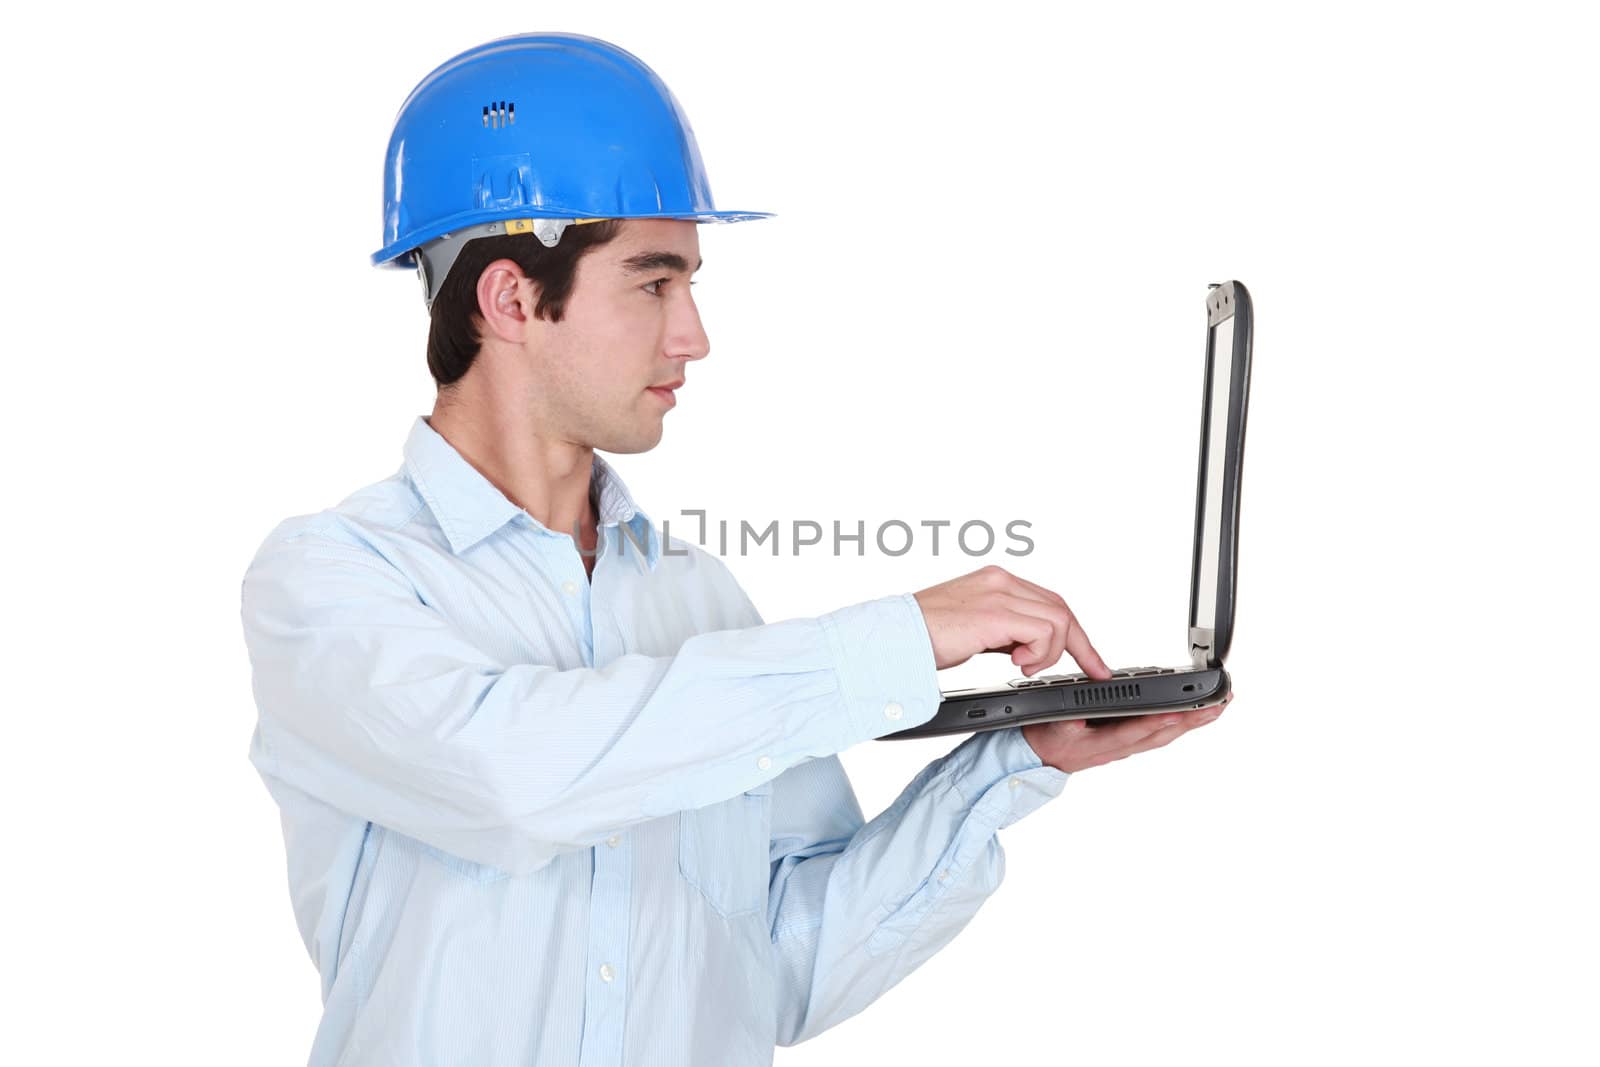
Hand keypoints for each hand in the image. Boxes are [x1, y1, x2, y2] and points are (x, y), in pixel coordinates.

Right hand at [912, 565, 1109, 677]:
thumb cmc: (920, 637)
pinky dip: (1039, 654)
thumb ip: (1001, 631)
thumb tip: (1026, 650)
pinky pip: (1043, 632)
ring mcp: (998, 593)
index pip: (1048, 601)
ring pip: (1057, 620)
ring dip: (1050, 653)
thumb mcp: (972, 629)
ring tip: (1025, 667)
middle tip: (1091, 670)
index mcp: (994, 581)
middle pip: (1061, 608)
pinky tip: (1017, 664)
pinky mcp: (995, 613)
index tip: (1090, 660)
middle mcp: (1000, 580)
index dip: (1073, 632)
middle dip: (1081, 645)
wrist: (892, 638)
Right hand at [1021, 694, 1232, 772]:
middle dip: (1191, 720)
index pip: (1132, 732)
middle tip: (1218, 706)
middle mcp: (1119, 748)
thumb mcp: (1052, 726)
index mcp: (1100, 743)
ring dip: (1192, 723)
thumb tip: (1081, 713)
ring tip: (1216, 708)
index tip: (1178, 713)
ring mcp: (1125, 747)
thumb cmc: (1046, 740)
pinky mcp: (1127, 742)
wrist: (1039, 759)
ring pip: (1163, 735)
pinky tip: (1192, 717)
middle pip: (1160, 734)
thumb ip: (1068, 719)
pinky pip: (1157, 735)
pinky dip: (1178, 725)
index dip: (1156, 723)